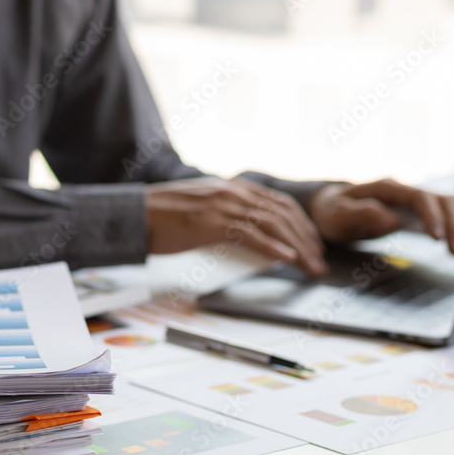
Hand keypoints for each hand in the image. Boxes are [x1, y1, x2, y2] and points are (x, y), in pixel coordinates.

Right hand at [145, 177, 328, 275]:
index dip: (301, 224)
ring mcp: (223, 206)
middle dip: (306, 239)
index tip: (313, 244)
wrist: (134, 214)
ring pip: (273, 224)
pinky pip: (250, 234)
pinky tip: (288, 258)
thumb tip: (243, 230)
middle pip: (282, 213)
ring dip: (298, 247)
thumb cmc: (162, 216)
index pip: (278, 203)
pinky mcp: (212, 223)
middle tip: (320, 261)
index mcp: (232, 188)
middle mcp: (232, 193)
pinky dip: (273, 247)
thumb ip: (225, 213)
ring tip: (311, 266)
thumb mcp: (202, 208)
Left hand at [308, 178, 453, 254]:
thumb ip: (361, 214)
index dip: (433, 216)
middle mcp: (406, 190)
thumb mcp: (337, 215)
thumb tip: (391, 219)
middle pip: (443, 199)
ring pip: (450, 204)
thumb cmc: (332, 213)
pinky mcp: (419, 211)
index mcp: (387, 188)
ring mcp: (414, 199)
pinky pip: (448, 212)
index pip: (420, 197)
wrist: (331, 209)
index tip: (438, 238)